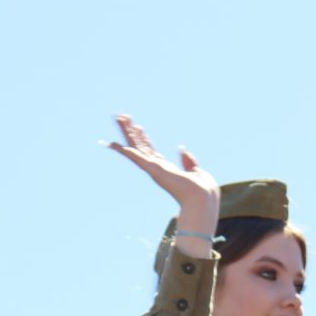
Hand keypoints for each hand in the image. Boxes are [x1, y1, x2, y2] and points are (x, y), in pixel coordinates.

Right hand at [106, 114, 219, 254]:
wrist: (202, 198)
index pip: (150, 150)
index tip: (137, 126)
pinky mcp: (154, 170)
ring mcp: (153, 169)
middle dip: (129, 131)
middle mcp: (156, 168)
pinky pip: (136, 157)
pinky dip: (124, 151)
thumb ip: (188, 161)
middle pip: (139, 145)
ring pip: (135, 147)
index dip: (142, 137)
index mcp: (165, 168)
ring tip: (118, 117)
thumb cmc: (201, 189)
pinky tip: (113, 144)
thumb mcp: (195, 171)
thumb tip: (182, 150)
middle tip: (121, 117)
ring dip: (125, 132)